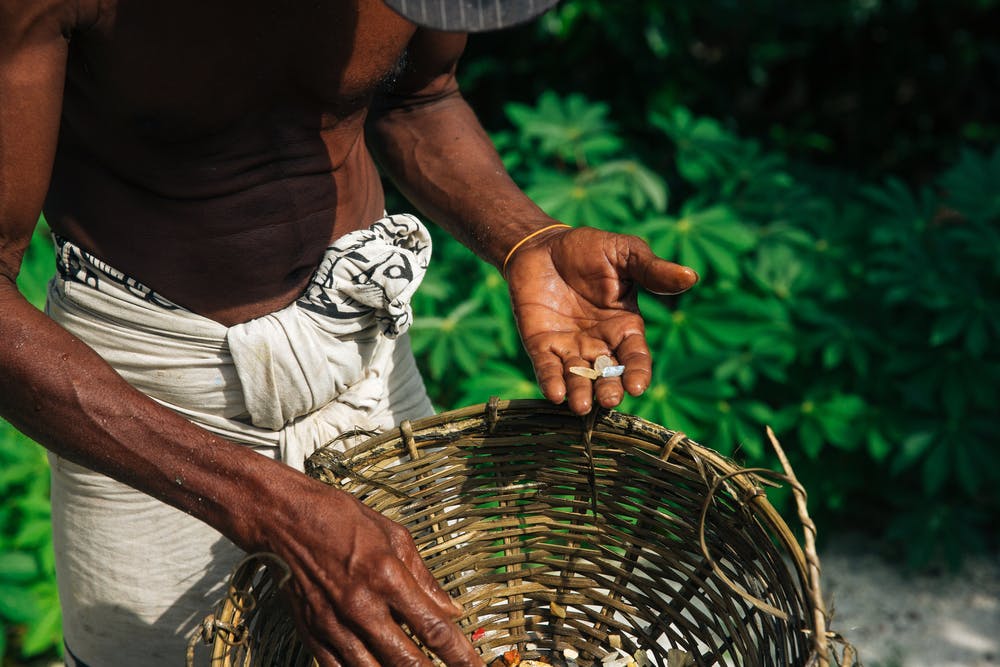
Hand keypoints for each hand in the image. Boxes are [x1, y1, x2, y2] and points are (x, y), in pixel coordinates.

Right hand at [263, 478, 482, 666]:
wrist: (284, 518)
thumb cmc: (340, 519)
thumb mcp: (394, 535)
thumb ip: (424, 578)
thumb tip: (451, 609)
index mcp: (388, 576)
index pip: (433, 628)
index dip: (460, 655)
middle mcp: (362, 606)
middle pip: (406, 661)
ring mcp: (335, 624)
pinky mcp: (313, 634)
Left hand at [505, 225, 697, 414]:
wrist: (543, 245)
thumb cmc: (590, 249)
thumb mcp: (625, 255)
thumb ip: (653, 270)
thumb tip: (691, 276)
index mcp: (624, 327)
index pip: (635, 356)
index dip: (637, 372)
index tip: (637, 386)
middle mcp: (599, 344)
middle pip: (607, 374)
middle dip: (608, 388)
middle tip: (609, 400)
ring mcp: (569, 347)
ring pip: (578, 377)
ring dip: (580, 393)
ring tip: (581, 407)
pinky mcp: (541, 345)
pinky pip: (546, 368)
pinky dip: (550, 381)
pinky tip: (554, 394)